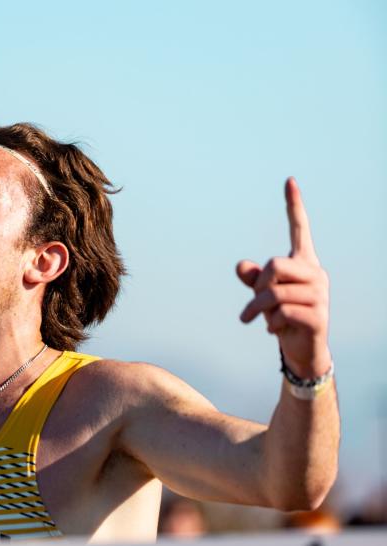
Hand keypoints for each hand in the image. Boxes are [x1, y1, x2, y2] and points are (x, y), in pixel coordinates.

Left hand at [236, 178, 330, 378]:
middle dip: (256, 286)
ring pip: (272, 293)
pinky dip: (269, 324)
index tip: (289, 180)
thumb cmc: (283, 317)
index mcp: (304, 264)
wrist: (303, 351)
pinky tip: (276, 331)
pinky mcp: (317, 316)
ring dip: (257, 310)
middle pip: (273, 265)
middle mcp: (316, 274)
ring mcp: (320, 295)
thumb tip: (241, 265)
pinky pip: (280, 312)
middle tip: (253, 304)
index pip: (299, 230)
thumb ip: (252, 279)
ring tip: (260, 321)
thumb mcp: (263, 297)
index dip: (294, 206)